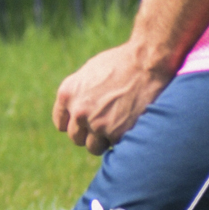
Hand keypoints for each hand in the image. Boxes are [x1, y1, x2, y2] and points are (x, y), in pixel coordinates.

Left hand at [53, 44, 170, 154]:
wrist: (147, 62)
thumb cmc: (121, 63)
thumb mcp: (89, 72)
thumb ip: (79, 93)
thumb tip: (76, 110)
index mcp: (67, 94)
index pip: (61, 124)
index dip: (75, 124)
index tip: (86, 122)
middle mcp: (78, 111)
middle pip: (76, 138)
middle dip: (89, 134)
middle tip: (106, 123)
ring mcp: (97, 125)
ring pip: (93, 147)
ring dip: (104, 141)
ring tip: (118, 125)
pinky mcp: (117, 134)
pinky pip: (114, 147)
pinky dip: (121, 140)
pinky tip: (130, 124)